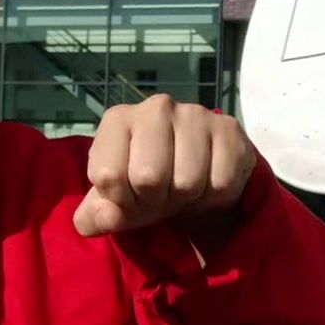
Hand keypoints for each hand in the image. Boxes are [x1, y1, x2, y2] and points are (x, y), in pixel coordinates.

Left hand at [74, 95, 256, 238]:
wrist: (196, 176)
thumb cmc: (144, 187)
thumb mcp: (113, 204)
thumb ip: (95, 216)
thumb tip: (108, 216)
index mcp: (117, 120)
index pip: (107, 175)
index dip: (120, 200)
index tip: (129, 196)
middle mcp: (156, 108)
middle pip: (148, 178)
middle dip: (154, 200)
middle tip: (160, 194)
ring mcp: (196, 113)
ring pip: (187, 183)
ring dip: (186, 199)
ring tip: (183, 188)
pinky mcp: (229, 129)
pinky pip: (221, 183)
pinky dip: (214, 197)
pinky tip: (207, 183)